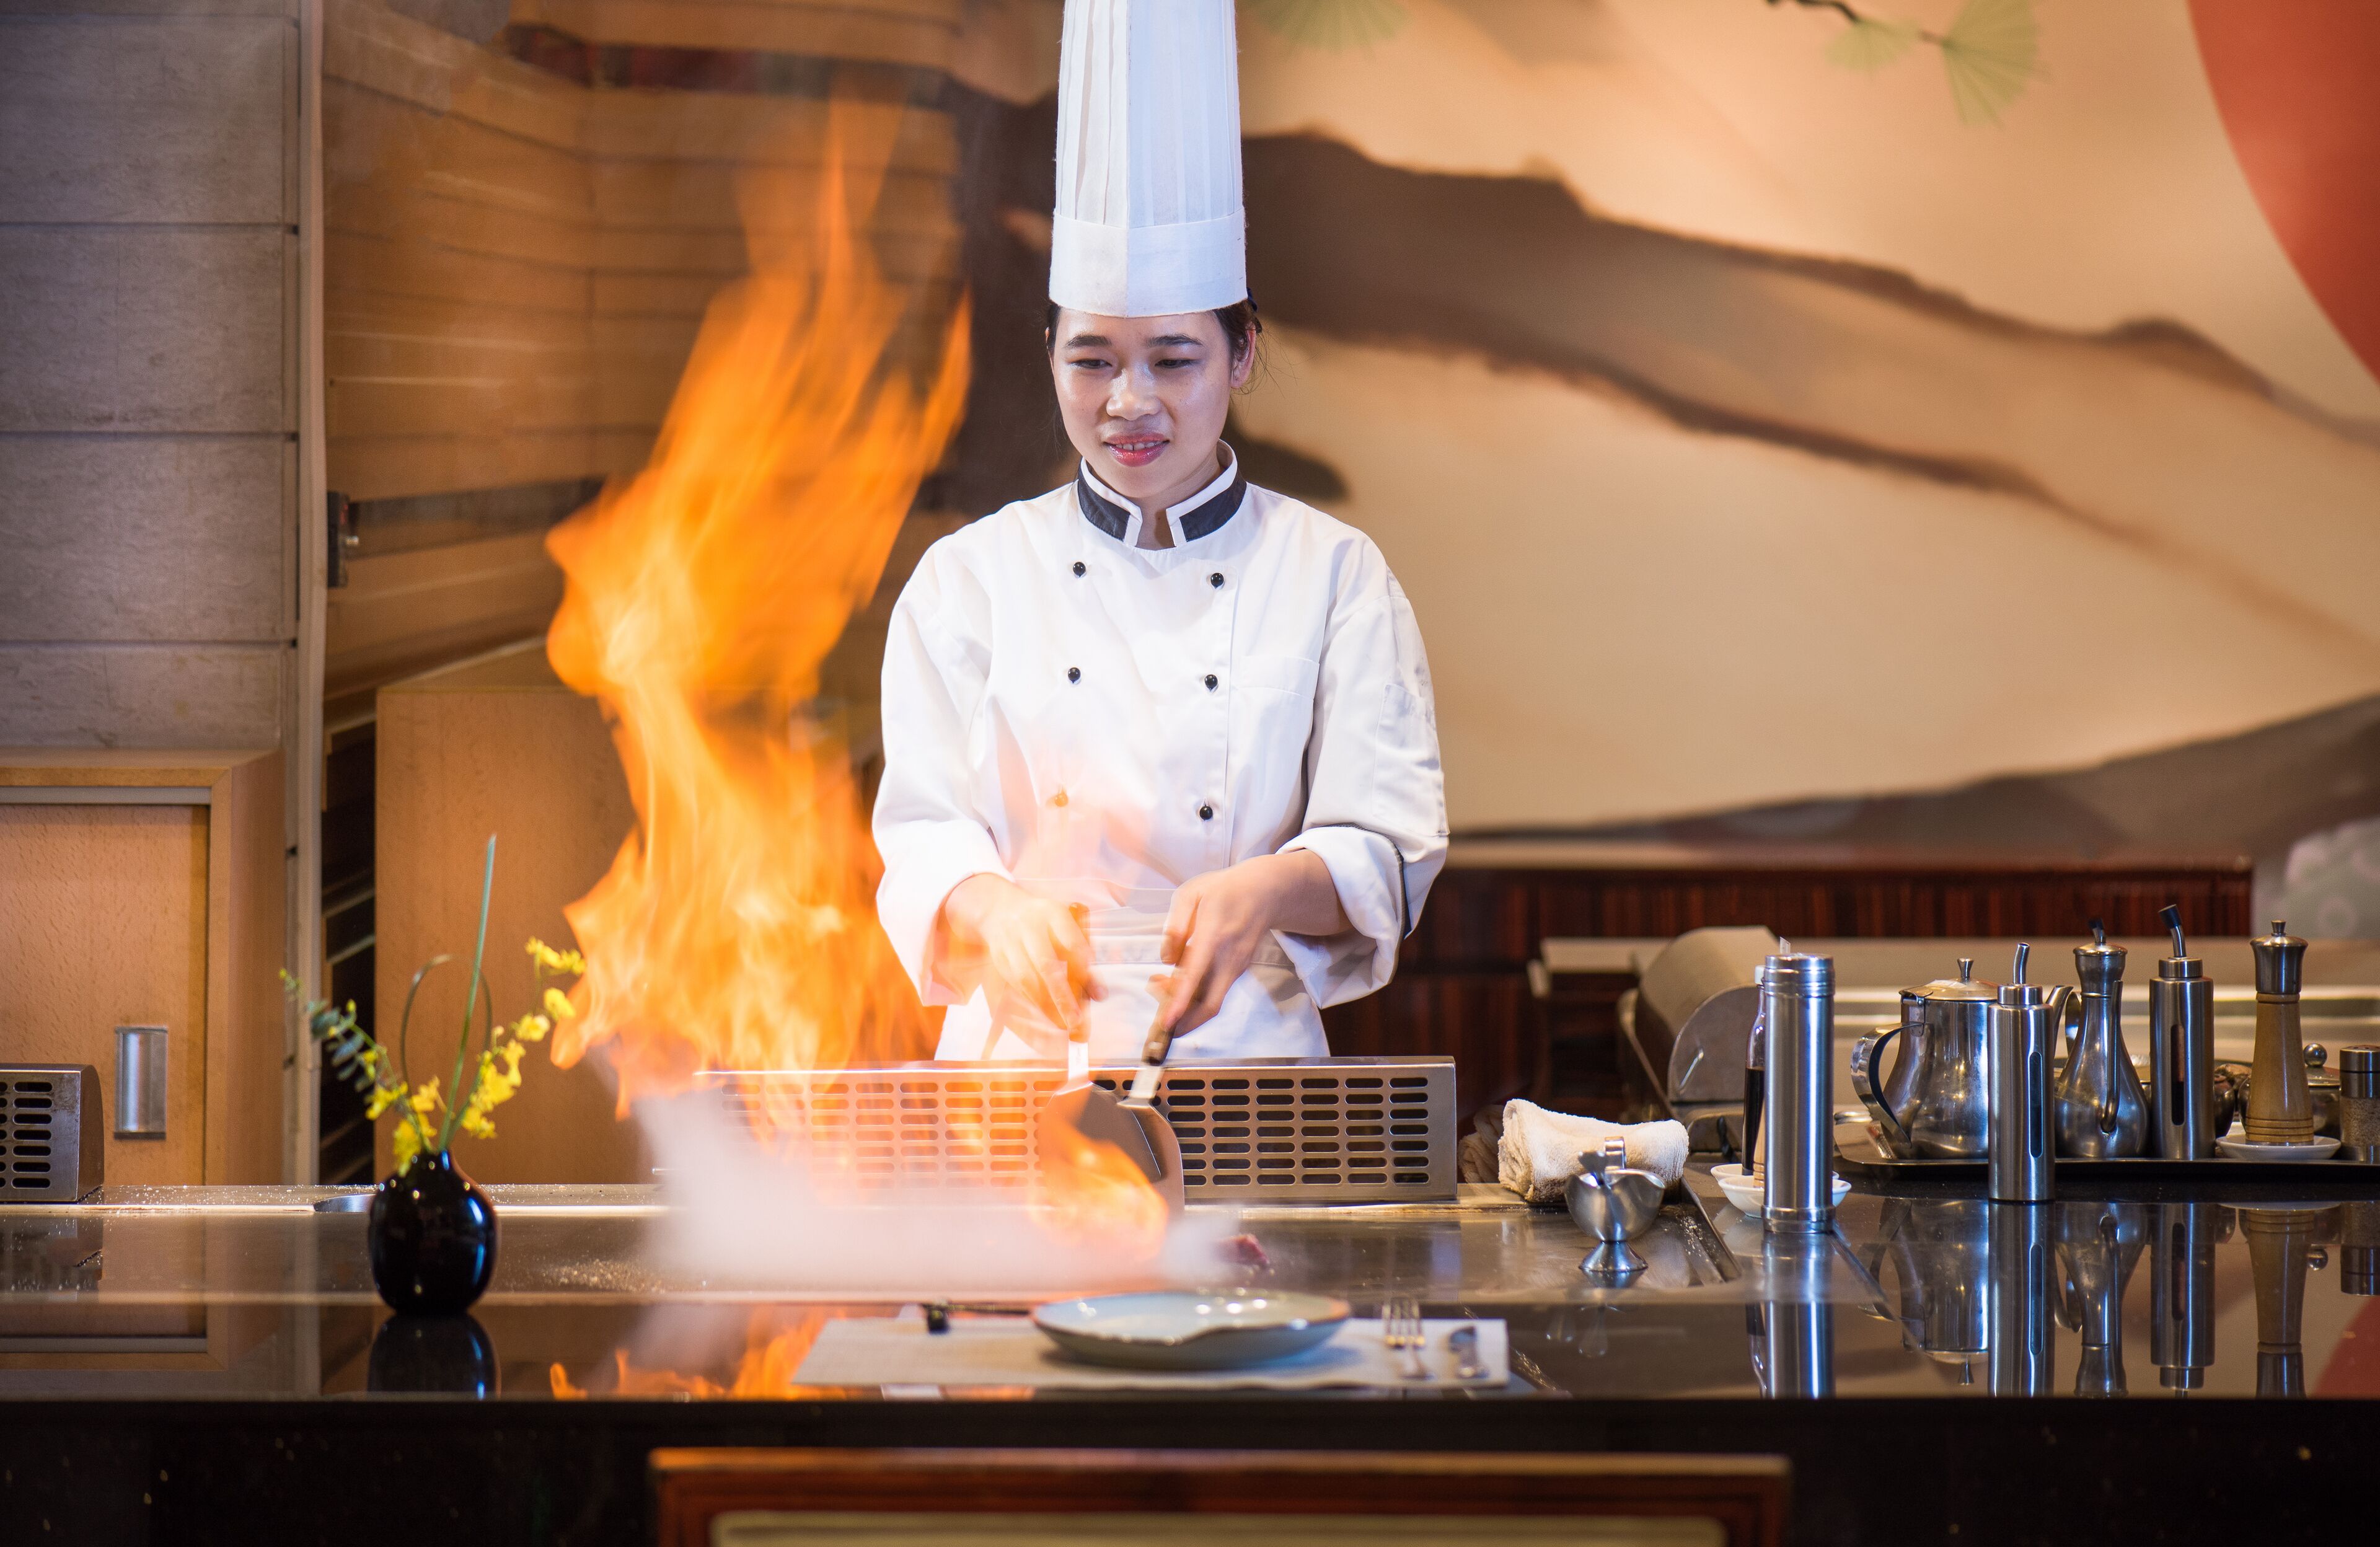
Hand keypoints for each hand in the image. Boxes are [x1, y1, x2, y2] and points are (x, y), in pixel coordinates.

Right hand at [938, 875, 1101, 1052]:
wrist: (1000, 908)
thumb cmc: (1043, 921)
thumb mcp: (1065, 924)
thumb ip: (1082, 955)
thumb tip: (1100, 995)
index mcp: (1052, 913)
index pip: (1071, 940)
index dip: (1083, 964)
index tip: (1095, 987)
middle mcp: (1029, 926)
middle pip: (1046, 964)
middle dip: (1062, 996)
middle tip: (1076, 1020)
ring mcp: (1010, 942)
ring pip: (1027, 978)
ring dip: (1045, 1004)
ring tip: (1062, 1024)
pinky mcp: (998, 957)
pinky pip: (1015, 984)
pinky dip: (1031, 1001)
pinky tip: (1045, 1014)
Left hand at [1150, 852, 1346, 1040]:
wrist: (1265, 892)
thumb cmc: (1223, 890)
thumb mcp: (1190, 894)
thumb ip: (1174, 926)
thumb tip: (1167, 960)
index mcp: (1213, 935)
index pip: (1195, 976)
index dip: (1179, 1003)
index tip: (1166, 1024)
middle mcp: (1229, 958)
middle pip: (1210, 1006)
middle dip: (1183, 1022)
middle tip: (1158, 1013)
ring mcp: (1237, 968)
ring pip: (1212, 1003)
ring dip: (1186, 1008)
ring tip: (1162, 985)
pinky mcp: (1238, 972)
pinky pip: (1216, 993)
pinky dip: (1196, 998)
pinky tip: (1179, 982)